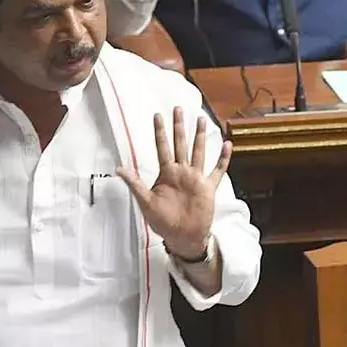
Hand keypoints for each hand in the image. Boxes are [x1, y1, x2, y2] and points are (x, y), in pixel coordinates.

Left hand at [117, 107, 232, 259]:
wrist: (182, 237)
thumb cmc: (162, 222)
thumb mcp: (145, 202)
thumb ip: (135, 184)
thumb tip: (119, 169)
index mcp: (166, 174)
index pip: (162, 147)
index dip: (160, 132)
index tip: (157, 115)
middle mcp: (181, 172)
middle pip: (180, 144)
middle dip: (179, 126)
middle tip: (178, 109)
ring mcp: (196, 178)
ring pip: (198, 151)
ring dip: (199, 136)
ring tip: (200, 119)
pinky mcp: (208, 187)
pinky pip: (218, 170)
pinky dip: (223, 158)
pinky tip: (227, 145)